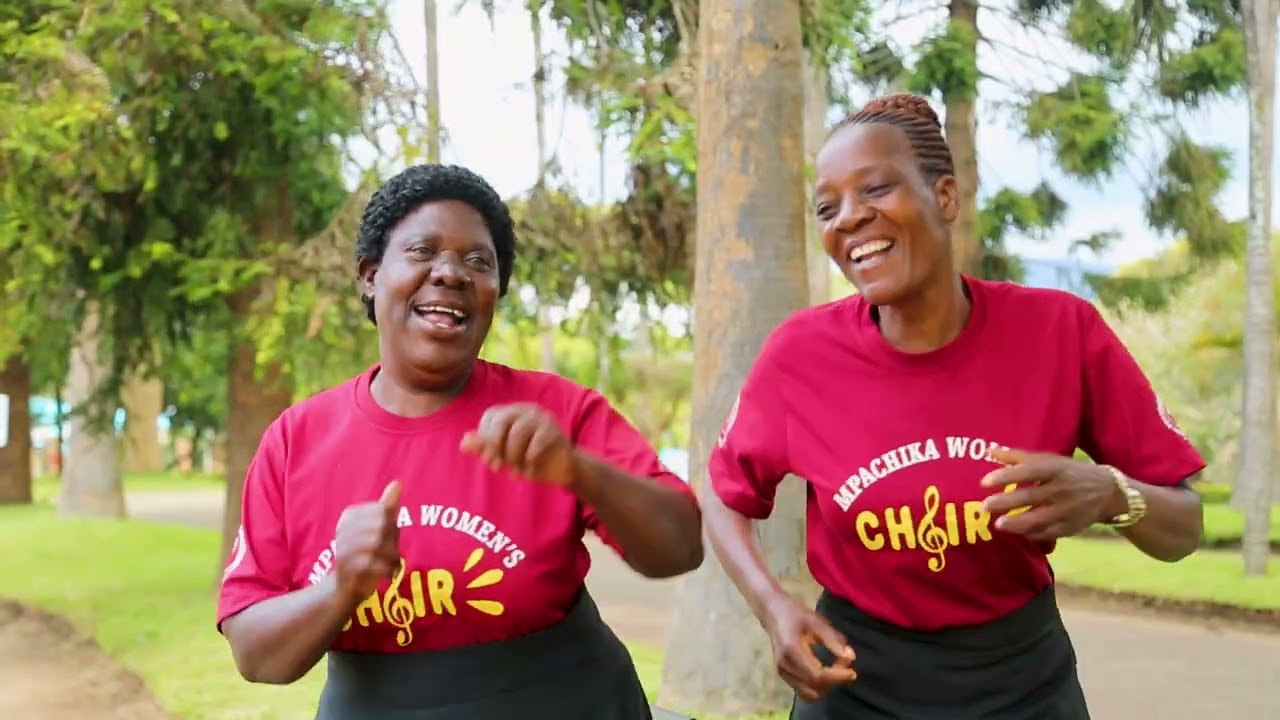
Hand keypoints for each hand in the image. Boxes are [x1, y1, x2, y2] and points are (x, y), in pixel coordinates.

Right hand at [333, 481, 401, 601]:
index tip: (388, 539)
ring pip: (377, 543)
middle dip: (392, 541)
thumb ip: (387, 506)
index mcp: (349, 516)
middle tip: (392, 554)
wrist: (345, 588)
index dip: (392, 526)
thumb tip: (398, 482)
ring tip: (392, 564)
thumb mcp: (378, 529)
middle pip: (381, 525)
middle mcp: (342, 529)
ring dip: (391, 557)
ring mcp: (341, 548)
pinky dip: (385, 569)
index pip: (382, 511)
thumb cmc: (366, 554)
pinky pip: (372, 562)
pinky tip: (388, 573)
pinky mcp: (345, 568)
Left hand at [460, 403, 575, 486]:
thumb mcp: (503, 455)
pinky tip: (528, 471)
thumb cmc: (528, 459)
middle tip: (497, 467)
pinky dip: (528, 461)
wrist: (561, 469)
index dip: (485, 438)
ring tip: (515, 470)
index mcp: (512, 412)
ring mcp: (542, 418)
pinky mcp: (554, 431)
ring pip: (518, 432)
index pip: (490, 416)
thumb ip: (484, 448)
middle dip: (496, 447)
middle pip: (502, 421)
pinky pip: (535, 443)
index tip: (488, 460)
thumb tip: (464, 443)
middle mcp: (526, 410)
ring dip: (513, 456)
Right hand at [762, 593, 856, 701]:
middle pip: (814, 688)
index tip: (852, 671)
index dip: (837, 677)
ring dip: (826, 688)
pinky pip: (804, 691)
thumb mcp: (817, 622)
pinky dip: (818, 688)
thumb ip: (833, 640)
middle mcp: (784, 665)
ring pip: (809, 694)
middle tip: (846, 669)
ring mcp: (782, 672)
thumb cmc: (796, 614)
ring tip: (837, 672)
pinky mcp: (783, 675)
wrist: (772, 613)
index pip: (817, 675)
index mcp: (791, 650)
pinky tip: (827, 674)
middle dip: (834, 683)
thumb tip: (850, 658)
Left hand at [980, 447, 1122, 541]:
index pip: (1028, 471)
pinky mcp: (1070, 527)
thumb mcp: (1049, 460)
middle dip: (1006, 503)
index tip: (984, 481)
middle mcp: (1061, 490)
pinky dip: (1032, 535)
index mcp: (1055, 470)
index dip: (1006, 476)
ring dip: (1017, 524)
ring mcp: (1067, 511)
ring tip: (998, 524)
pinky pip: (1048, 533)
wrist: (1107, 491)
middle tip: (985, 506)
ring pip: (1039, 520)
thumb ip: (1018, 457)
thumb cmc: (1069, 472)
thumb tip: (990, 452)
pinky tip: (1016, 533)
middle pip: (1031, 497)